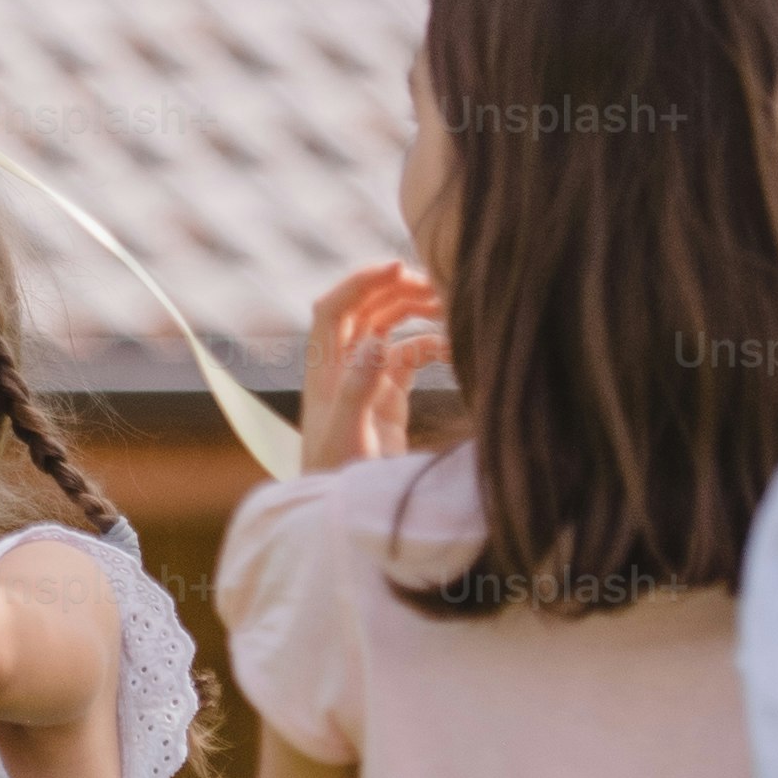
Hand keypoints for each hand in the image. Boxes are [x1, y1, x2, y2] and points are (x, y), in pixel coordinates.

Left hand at [303, 262, 445, 472]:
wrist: (344, 512)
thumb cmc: (338, 476)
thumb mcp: (348, 432)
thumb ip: (359, 386)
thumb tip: (375, 339)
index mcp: (324, 369)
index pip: (334, 308)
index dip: (360, 280)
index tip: (397, 265)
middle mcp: (342, 368)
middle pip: (363, 309)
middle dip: (395, 289)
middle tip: (436, 285)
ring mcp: (366, 380)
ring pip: (387, 327)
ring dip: (413, 311)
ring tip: (448, 306)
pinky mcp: (387, 398)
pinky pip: (408, 356)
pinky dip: (430, 345)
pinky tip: (453, 348)